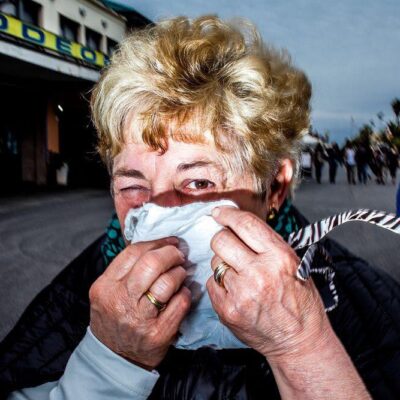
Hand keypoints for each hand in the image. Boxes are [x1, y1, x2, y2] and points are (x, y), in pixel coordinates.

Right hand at [89, 237, 190, 368]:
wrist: (114, 358)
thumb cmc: (114, 318)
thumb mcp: (108, 291)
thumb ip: (126, 269)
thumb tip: (156, 245)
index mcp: (106, 286)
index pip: (133, 253)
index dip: (156, 243)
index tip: (169, 241)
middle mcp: (120, 301)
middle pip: (151, 264)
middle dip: (171, 254)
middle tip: (179, 255)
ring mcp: (139, 319)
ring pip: (167, 282)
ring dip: (179, 273)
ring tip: (181, 273)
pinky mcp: (158, 333)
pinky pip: (180, 303)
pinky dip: (185, 293)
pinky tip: (183, 292)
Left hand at [207, 206, 330, 361]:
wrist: (299, 341)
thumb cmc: (300, 302)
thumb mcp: (294, 264)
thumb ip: (267, 244)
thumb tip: (238, 225)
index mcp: (279, 257)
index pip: (245, 224)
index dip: (228, 214)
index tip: (219, 212)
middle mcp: (259, 273)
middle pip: (221, 240)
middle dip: (222, 239)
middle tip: (229, 246)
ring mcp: (241, 293)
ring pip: (215, 262)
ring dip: (223, 264)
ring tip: (239, 275)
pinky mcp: (227, 310)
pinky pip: (211, 283)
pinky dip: (219, 284)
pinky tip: (234, 291)